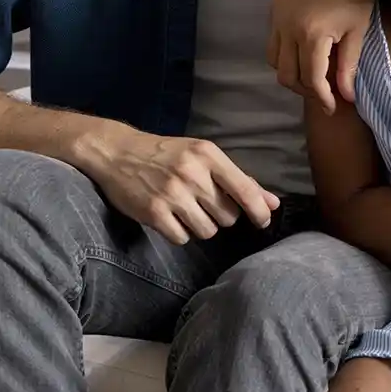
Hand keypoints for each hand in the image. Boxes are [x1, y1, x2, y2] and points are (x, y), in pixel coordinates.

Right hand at [82, 128, 279, 244]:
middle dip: (221, 216)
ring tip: (187, 210)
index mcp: (208, 155)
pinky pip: (182, 238)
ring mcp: (172, 195)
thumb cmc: (168, 155)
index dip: (259, 211)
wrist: (118, 153)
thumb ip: (239, 180)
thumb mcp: (204, 157)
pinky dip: (180, 233)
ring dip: (201, 226)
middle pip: (228, 216)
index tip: (264, 221)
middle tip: (204, 204)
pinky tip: (171, 217)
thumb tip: (272, 203)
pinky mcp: (154, 213)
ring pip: (208, 230)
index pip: (245, 189)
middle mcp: (192, 174)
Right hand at [266, 0, 376, 113]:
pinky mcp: (274, 7)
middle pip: (287, 75)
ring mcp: (277, 16)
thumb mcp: (357, 32)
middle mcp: (288, 27)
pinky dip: (284, 55)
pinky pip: (272, 42)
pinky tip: (304, 54)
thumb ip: (348, 67)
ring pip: (274, 61)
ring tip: (313, 76)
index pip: (311, 78)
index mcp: (312, 34)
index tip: (334, 107)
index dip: (322, 97)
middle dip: (305, 90)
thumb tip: (346, 97)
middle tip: (324, 94)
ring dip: (291, 74)